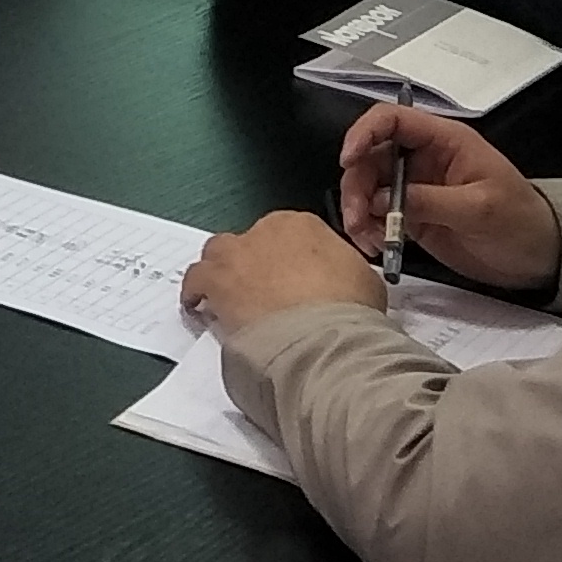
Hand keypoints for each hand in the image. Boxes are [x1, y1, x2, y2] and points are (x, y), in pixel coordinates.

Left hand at [184, 211, 381, 331]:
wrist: (322, 336)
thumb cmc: (350, 311)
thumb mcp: (364, 280)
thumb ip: (344, 270)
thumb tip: (339, 281)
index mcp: (303, 225)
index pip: (288, 234)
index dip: (286, 260)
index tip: (289, 280)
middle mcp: (265, 230)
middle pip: (250, 241)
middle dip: (252, 263)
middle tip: (261, 293)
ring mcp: (237, 253)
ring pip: (218, 254)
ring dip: (222, 272)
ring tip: (227, 298)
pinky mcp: (215, 280)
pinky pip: (196, 278)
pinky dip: (196, 291)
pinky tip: (199, 305)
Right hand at [335, 103, 560, 299]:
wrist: (539, 258)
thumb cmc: (520, 222)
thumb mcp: (479, 208)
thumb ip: (430, 201)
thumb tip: (380, 200)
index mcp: (444, 141)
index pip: (392, 120)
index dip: (364, 132)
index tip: (348, 160)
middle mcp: (423, 159)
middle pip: (371, 157)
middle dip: (356, 185)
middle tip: (356, 219)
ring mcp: (415, 188)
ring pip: (368, 187)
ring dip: (358, 210)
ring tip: (366, 239)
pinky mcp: (412, 216)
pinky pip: (378, 215)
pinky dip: (369, 229)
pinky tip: (375, 246)